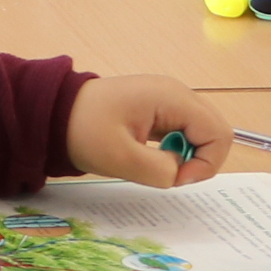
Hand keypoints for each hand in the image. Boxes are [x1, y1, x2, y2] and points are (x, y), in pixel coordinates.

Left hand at [66, 75, 229, 186]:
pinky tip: (152, 155)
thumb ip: (160, 170)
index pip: (218, 133)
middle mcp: (176, 93)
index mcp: (172, 97)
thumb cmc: (83, 129)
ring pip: (200, 132)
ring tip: (155, 163)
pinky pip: (183, 131)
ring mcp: (167, 99)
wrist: (52, 111)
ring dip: (187, 154)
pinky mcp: (158, 109)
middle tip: (169, 173)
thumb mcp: (121, 158)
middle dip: (200, 159)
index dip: (206, 163)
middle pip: (214, 131)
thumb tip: (179, 172)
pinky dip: (175, 149)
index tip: (176, 177)